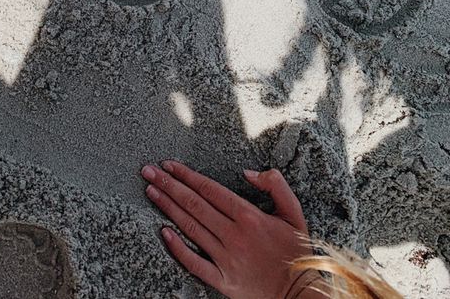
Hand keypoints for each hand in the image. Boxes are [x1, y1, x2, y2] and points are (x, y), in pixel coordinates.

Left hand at [142, 161, 313, 298]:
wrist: (300, 293)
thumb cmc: (296, 250)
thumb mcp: (293, 212)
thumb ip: (274, 184)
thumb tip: (247, 172)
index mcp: (249, 216)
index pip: (209, 188)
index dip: (186, 174)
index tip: (169, 164)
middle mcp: (234, 235)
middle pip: (194, 204)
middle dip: (168, 185)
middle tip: (148, 171)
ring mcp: (226, 258)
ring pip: (191, 227)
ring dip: (168, 207)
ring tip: (151, 191)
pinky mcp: (223, 280)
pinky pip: (194, 263)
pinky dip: (177, 247)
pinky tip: (163, 232)